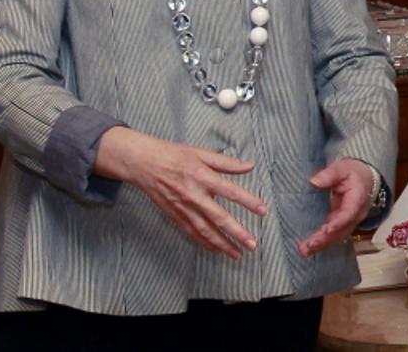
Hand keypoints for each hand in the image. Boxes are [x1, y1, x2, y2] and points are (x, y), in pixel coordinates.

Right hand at [94, 127, 267, 258]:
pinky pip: (192, 233)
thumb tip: (249, 166)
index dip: (249, 202)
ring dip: (222, 244)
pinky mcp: (175, 216)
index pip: (231, 191)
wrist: (144, 164)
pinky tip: (216, 250)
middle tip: (252, 244)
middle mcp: (193, 195)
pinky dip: (205, 243)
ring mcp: (183, 208)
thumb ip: (226, 162)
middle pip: (219, 217)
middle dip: (237, 233)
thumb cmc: (174, 155)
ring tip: (237, 254)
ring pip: (205, 230)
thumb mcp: (201, 153)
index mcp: (203, 176)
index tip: (263, 211)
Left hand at [297, 158, 373, 256]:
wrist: (365, 179)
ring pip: (336, 236)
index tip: (327, 229)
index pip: (348, 214)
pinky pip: (333, 236)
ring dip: (321, 245)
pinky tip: (308, 248)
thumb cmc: (354, 173)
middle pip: (341, 230)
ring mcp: (348, 221)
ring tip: (304, 250)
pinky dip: (321, 243)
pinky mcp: (341, 224)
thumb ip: (330, 174)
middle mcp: (355, 215)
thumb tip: (314, 181)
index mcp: (357, 200)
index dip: (338, 223)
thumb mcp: (343, 169)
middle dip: (325, 239)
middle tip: (309, 245)